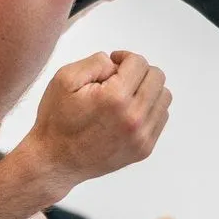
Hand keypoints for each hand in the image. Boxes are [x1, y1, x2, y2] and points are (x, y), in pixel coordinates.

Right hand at [24, 51, 170, 188]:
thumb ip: (96, 62)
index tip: (114, 62)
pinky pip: (160, 118)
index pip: (139, 63)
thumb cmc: (56, 120)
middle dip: (138, 71)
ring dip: (147, 89)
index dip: (124, 57)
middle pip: (157, 78)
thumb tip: (117, 64)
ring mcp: (141, 136)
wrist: (55, 160)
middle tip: (119, 77)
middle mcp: (134, 118)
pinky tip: (128, 111)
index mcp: (115, 98)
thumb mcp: (65, 78)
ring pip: (164, 97)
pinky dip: (149, 108)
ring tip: (125, 94)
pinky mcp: (143, 149)